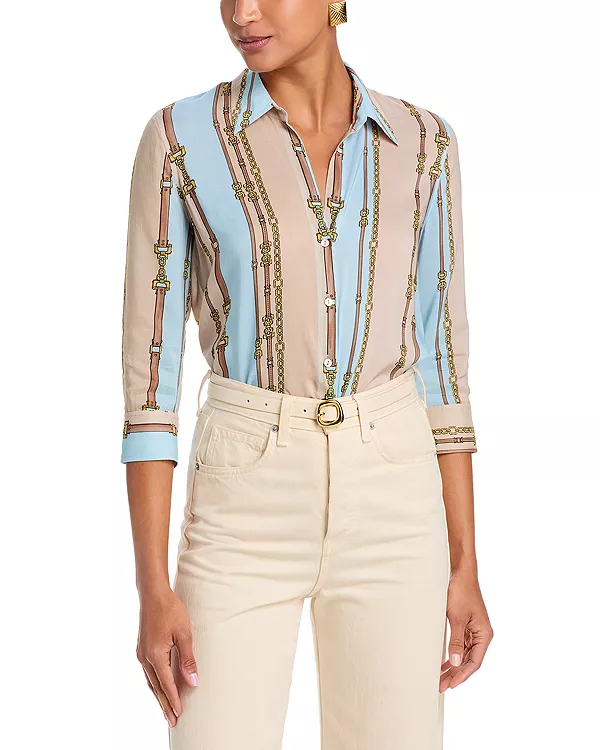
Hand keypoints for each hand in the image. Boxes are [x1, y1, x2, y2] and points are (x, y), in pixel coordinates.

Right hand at [136, 589, 198, 726]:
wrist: (153, 593)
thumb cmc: (170, 610)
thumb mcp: (184, 633)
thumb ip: (188, 658)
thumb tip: (193, 681)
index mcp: (155, 655)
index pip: (166, 684)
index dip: (174, 700)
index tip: (179, 715)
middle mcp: (145, 657)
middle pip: (156, 687)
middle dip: (165, 705)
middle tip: (172, 722)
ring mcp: (141, 653)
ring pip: (150, 681)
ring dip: (159, 696)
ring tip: (166, 709)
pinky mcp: (141, 648)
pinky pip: (148, 672)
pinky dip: (154, 683)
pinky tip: (158, 687)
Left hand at [440, 571, 492, 691]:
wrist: (459, 572)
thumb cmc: (460, 592)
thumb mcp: (456, 618)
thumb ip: (456, 641)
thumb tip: (456, 663)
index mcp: (484, 634)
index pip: (474, 662)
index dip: (462, 675)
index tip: (450, 685)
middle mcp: (481, 634)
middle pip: (469, 660)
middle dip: (455, 674)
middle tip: (440, 685)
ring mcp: (474, 630)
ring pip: (464, 654)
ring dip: (453, 666)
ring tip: (440, 677)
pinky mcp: (466, 625)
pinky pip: (460, 645)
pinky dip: (452, 654)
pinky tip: (444, 662)